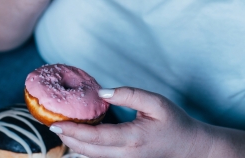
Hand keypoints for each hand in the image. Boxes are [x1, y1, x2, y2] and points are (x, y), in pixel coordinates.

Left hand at [50, 87, 212, 157]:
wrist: (191, 149)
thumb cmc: (175, 123)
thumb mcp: (156, 103)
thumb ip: (129, 95)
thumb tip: (101, 93)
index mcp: (132, 139)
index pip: (94, 137)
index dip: (73, 131)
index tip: (56, 123)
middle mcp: (125, 156)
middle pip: (87, 151)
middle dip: (68, 138)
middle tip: (53, 123)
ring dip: (75, 145)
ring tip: (63, 128)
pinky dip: (86, 149)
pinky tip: (81, 136)